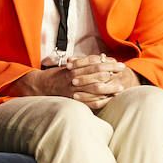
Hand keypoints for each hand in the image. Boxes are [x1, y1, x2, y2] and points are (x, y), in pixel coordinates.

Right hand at [14, 54, 137, 110]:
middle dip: (111, 72)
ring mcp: (73, 90)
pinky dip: (100, 101)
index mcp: (73, 68)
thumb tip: (101, 59)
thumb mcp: (68, 66)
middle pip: (97, 74)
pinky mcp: (73, 100)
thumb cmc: (56, 75)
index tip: (117, 62)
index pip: (94, 63)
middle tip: (123, 71)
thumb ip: (83, 63)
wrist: (40, 86)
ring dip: (109, 88)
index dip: (107, 63)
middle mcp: (74, 78)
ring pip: (95, 88)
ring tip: (120, 87)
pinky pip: (89, 102)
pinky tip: (109, 100)